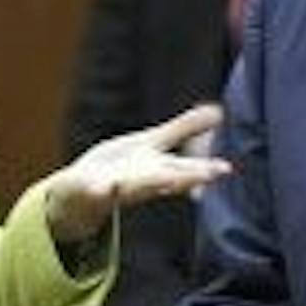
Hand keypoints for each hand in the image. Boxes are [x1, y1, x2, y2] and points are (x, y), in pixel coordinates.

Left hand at [45, 103, 231, 243]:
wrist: (80, 195)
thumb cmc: (121, 167)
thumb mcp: (152, 143)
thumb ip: (184, 129)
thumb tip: (218, 110)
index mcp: (156, 170)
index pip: (182, 170)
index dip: (203, 169)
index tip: (225, 169)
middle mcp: (140, 182)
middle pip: (165, 179)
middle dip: (185, 178)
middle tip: (208, 176)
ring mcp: (116, 188)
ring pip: (136, 188)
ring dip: (150, 184)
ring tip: (167, 180)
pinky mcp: (91, 190)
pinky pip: (98, 191)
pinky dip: (105, 189)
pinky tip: (111, 186)